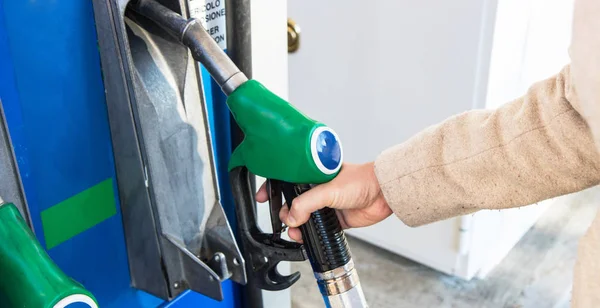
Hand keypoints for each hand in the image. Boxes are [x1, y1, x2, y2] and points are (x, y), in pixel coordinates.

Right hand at [255, 162, 391, 241]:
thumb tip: (291, 217)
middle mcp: (317, 189)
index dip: (272, 187)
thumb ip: (307, 203)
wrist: (384, 194)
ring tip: (295, 231)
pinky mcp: (334, 219)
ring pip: (302, 217)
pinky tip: (305, 237)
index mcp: (312, 174)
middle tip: (284, 218)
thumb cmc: (361, 180)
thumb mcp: (329, 189)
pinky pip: (316, 228)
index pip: (286, 179)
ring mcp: (325, 204)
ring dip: (295, 225)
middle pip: (292, 202)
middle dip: (284, 212)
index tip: (261, 196)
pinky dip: (308, 234)